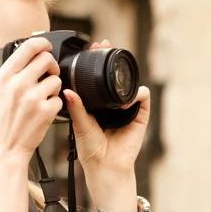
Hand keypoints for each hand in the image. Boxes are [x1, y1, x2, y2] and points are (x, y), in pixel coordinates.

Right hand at [0, 37, 62, 161]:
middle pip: (47, 59)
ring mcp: (34, 98)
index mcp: (4, 77)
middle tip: (49, 74)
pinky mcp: (46, 111)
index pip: (28, 47)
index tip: (46, 46)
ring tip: (44, 97)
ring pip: (56, 79)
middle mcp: (19, 84)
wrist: (6, 150)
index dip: (41, 43)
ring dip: (53, 86)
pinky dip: (54, 104)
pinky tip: (45, 110)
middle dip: (50, 65)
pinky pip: (59, 98)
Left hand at [63, 39, 149, 192]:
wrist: (105, 167)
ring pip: (130, 83)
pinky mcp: (140, 116)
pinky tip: (127, 101)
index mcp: (97, 103)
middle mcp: (112, 103)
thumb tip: (67, 90)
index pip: (98, 77)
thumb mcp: (79, 126)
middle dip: (111, 58)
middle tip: (104, 44)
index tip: (91, 48)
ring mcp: (127, 108)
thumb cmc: (91, 150)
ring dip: (125, 73)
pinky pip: (143, 98)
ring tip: (117, 67)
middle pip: (115, 75)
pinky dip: (137, 95)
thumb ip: (76, 108)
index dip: (95, 62)